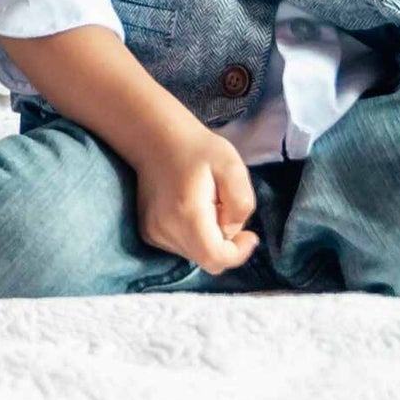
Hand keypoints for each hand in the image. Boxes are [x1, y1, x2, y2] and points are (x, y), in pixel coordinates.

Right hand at [129, 119, 260, 273]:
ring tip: (208, 206)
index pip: (215, 258)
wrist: (157, 140)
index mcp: (187, 214)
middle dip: (226, 243)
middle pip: (208, 259)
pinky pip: (182, 248)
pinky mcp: (148, 234)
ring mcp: (153, 233)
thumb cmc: (199, 150)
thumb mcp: (233, 166)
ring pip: (196, 255)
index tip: (250, 235)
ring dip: (210, 239)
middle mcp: (165, 229)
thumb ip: (241, 201)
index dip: (238, 254)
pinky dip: (195, 237)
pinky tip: (193, 211)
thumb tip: (232, 230)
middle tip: (226, 210)